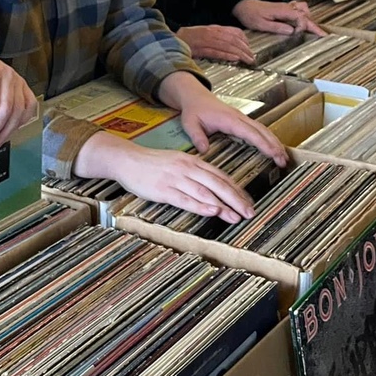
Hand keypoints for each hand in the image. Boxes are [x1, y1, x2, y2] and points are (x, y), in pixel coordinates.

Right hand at [77, 133, 254, 223]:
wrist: (126, 159)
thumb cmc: (150, 163)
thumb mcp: (177, 162)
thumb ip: (194, 172)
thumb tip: (211, 186)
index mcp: (192, 161)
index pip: (220, 176)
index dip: (236, 190)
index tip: (248, 202)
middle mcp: (187, 168)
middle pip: (218, 184)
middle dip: (236, 199)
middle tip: (249, 212)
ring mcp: (176, 179)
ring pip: (205, 192)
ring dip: (223, 205)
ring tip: (236, 216)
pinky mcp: (164, 190)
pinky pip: (186, 199)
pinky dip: (201, 206)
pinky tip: (213, 211)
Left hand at [157, 72, 287, 165]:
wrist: (195, 96)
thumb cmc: (194, 109)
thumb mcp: (190, 123)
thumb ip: (197, 136)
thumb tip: (204, 150)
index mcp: (229, 119)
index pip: (250, 132)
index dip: (263, 143)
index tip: (273, 153)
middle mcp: (239, 118)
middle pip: (262, 131)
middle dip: (274, 145)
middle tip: (283, 160)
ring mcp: (242, 118)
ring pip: (263, 130)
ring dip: (274, 142)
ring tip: (283, 158)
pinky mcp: (241, 121)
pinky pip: (258, 130)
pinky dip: (268, 139)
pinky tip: (273, 149)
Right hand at [176, 25, 253, 64]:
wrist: (170, 40)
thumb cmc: (187, 39)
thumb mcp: (204, 34)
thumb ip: (217, 37)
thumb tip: (231, 43)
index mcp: (213, 29)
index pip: (234, 32)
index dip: (244, 40)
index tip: (250, 48)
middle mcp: (211, 33)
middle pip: (233, 40)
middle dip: (245, 49)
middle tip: (252, 58)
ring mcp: (206, 40)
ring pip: (227, 46)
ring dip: (239, 53)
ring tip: (247, 60)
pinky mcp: (200, 49)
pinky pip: (216, 52)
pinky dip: (227, 55)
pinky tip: (234, 59)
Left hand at [234, 0, 326, 36]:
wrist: (244, 5)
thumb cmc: (251, 15)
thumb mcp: (261, 24)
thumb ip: (277, 27)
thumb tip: (292, 31)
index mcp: (282, 11)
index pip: (300, 17)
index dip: (304, 26)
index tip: (301, 34)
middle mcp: (286, 7)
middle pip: (305, 14)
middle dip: (314, 25)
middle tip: (322, 35)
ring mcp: (286, 7)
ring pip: (304, 10)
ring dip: (309, 20)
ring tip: (313, 31)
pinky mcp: (284, 9)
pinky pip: (298, 10)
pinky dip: (304, 16)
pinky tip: (303, 24)